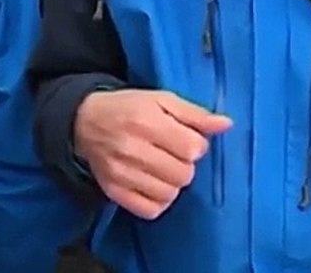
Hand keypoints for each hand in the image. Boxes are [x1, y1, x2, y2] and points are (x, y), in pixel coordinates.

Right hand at [74, 89, 231, 219]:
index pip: (193, 149)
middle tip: (172, 153)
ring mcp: (121, 173)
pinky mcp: (113, 191)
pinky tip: (153, 184)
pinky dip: (157, 201)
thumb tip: (226, 125)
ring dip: (172, 183)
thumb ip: (195, 113)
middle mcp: (132, 148)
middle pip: (183, 174)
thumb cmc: (128, 107)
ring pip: (169, 194)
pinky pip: (150, 210)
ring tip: (162, 168)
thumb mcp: (161, 100)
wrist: (84, 121)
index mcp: (146, 120)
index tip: (185, 139)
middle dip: (184, 164)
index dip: (196, 145)